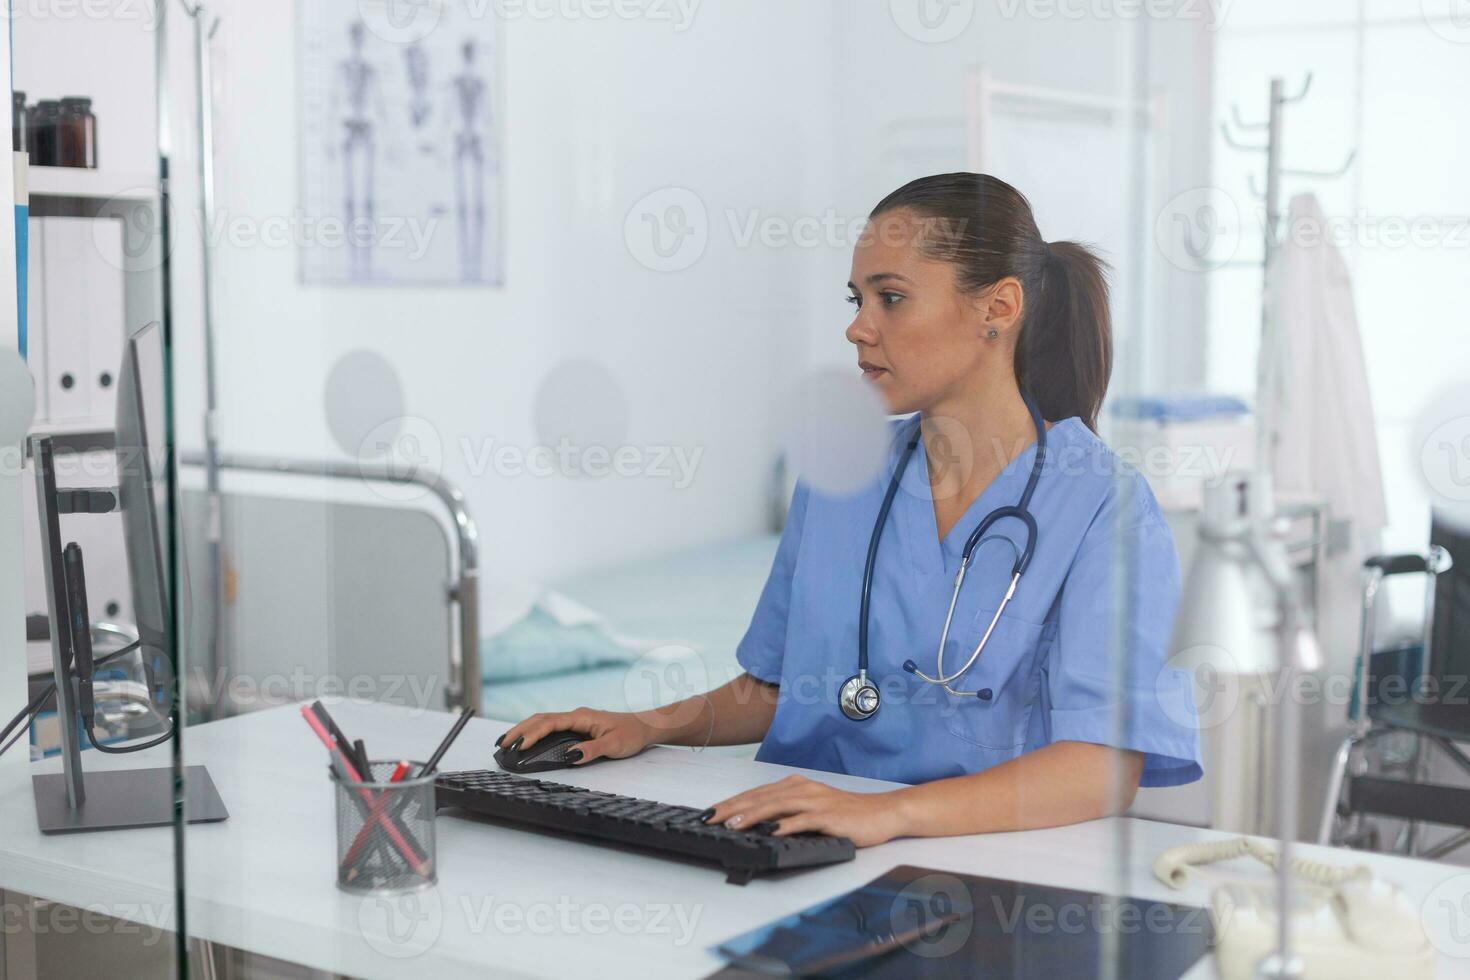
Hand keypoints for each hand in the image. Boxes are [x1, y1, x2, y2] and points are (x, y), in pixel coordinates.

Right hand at [496, 707, 655, 765]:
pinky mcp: (576, 727)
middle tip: (501, 744)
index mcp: (582, 716)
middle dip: (519, 730)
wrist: (645, 726)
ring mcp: (575, 721)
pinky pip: (550, 727)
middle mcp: (575, 716)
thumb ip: (591, 750)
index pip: (551, 722)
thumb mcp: (614, 745)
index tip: (520, 746)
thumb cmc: (631, 734)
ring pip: (543, 722)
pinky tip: (526, 740)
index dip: (533, 734)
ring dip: (524, 730)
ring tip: (506, 741)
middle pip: (540, 719)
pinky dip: (534, 732)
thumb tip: (569, 756)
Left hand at [706, 774, 905, 847]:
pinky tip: (770, 832)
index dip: (732, 803)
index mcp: (796, 786)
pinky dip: (785, 825)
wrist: (882, 812)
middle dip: (732, 808)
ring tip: (732, 825)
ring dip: (752, 815)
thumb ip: (787, 813)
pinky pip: (803, 820)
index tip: (710, 812)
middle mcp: (803, 789)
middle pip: (760, 797)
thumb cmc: (847, 813)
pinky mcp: (828, 816)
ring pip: (777, 806)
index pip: (756, 793)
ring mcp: (815, 801)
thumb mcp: (812, 809)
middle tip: (710, 818)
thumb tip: (758, 825)